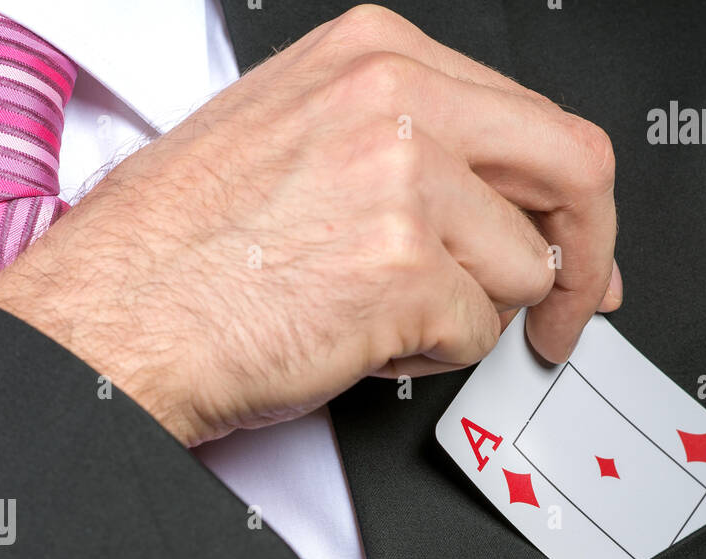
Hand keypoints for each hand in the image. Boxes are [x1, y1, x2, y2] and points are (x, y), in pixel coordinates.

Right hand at [0, 4, 619, 446]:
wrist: (119, 315)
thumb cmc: (187, 246)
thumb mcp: (301, 140)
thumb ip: (415, 151)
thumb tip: (503, 208)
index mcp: (378, 57)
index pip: (537, 120)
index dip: (571, 205)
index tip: (577, 253)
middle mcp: (398, 101)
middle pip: (573, 172)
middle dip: (587, 260)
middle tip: (570, 314)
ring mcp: (403, 180)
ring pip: (521, 270)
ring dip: (470, 316)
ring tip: (385, 316)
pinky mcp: (401, 268)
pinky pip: (477, 332)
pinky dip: (430, 355)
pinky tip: (362, 338)